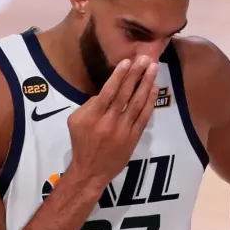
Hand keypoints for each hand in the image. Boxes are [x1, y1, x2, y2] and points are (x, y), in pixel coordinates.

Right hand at [66, 56, 159, 185]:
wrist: (91, 170)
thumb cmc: (81, 142)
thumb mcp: (75, 121)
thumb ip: (89, 105)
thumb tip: (105, 92)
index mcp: (93, 116)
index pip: (108, 91)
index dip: (119, 75)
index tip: (128, 61)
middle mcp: (109, 122)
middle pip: (125, 94)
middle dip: (136, 74)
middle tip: (145, 59)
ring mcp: (123, 130)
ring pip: (137, 103)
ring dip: (146, 84)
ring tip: (153, 69)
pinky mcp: (133, 138)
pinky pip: (143, 117)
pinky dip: (149, 102)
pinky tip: (154, 89)